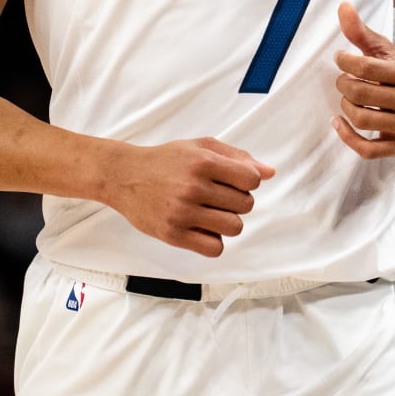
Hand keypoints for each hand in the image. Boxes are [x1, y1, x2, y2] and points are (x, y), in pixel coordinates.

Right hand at [102, 137, 273, 256]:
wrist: (124, 175)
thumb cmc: (167, 160)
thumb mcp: (201, 147)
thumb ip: (238, 157)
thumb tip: (270, 172)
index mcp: (203, 162)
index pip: (252, 180)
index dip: (248, 182)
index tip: (233, 181)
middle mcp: (193, 187)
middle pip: (246, 205)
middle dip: (237, 201)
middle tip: (218, 196)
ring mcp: (182, 213)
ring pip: (234, 228)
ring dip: (228, 222)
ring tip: (212, 213)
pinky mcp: (172, 234)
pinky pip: (214, 248)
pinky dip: (214, 241)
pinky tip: (202, 228)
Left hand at [331, 0, 394, 158]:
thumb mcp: (385, 52)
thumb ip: (361, 32)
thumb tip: (342, 6)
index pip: (367, 67)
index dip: (345, 61)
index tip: (340, 58)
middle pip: (361, 94)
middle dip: (343, 85)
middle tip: (343, 80)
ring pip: (362, 120)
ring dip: (345, 107)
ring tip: (347, 99)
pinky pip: (367, 149)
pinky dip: (347, 136)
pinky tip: (338, 122)